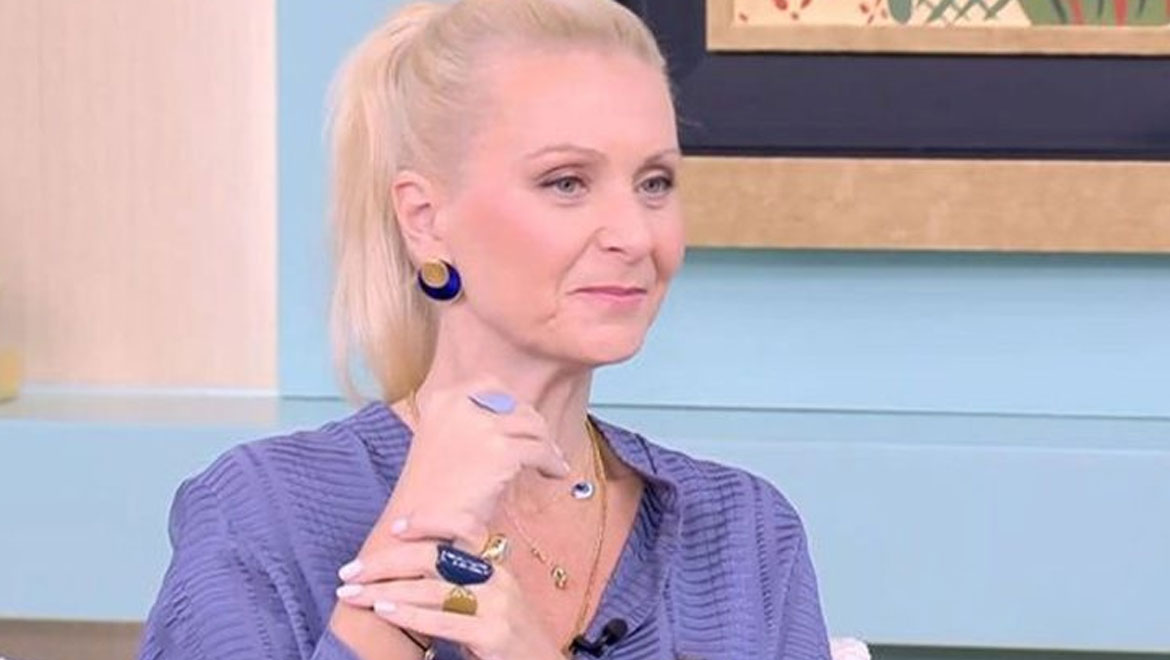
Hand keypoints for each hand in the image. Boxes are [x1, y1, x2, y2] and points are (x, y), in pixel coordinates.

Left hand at [336, 512, 565, 659]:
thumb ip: (459, 584)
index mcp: (498, 565)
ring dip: (384, 590)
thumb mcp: (488, 602)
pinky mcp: (493, 634)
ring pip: (431, 587)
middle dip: (386, 562)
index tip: (395, 527)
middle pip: (434, 556)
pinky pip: (442, 619)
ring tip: (352, 593)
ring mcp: (498, 605)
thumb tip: (405, 574)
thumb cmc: (508, 639)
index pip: (466, 526)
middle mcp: (499, 578)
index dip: (430, 520)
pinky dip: (408, 613)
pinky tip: (383, 610)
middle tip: (350, 571)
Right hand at [395, 377, 570, 523]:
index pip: (490, 385)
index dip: (512, 403)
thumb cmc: (431, 493)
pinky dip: (552, 463)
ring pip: (533, 426)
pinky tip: (554, 473)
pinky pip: (540, 451)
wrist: (419, 525)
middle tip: (544, 446)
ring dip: (546, 444)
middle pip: (516, 405)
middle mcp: (461, 406)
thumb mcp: (442, 441)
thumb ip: (470, 424)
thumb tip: (513, 421)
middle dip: (533, 427)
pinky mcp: (501, 451)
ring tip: (552, 461)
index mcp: (443, 400)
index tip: (522, 422)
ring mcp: (482, 426)